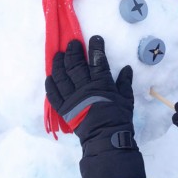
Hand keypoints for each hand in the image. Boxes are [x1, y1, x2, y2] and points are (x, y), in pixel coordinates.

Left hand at [45, 35, 145, 177]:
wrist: (106, 139)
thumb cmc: (119, 118)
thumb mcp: (126, 99)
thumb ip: (124, 82)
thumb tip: (126, 68)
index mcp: (101, 84)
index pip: (97, 60)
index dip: (96, 47)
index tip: (95, 38)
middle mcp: (84, 88)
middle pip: (75, 64)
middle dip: (74, 51)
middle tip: (73, 43)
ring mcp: (71, 98)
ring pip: (61, 76)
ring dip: (59, 63)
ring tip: (59, 55)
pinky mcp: (63, 109)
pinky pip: (53, 94)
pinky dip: (50, 84)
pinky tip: (50, 76)